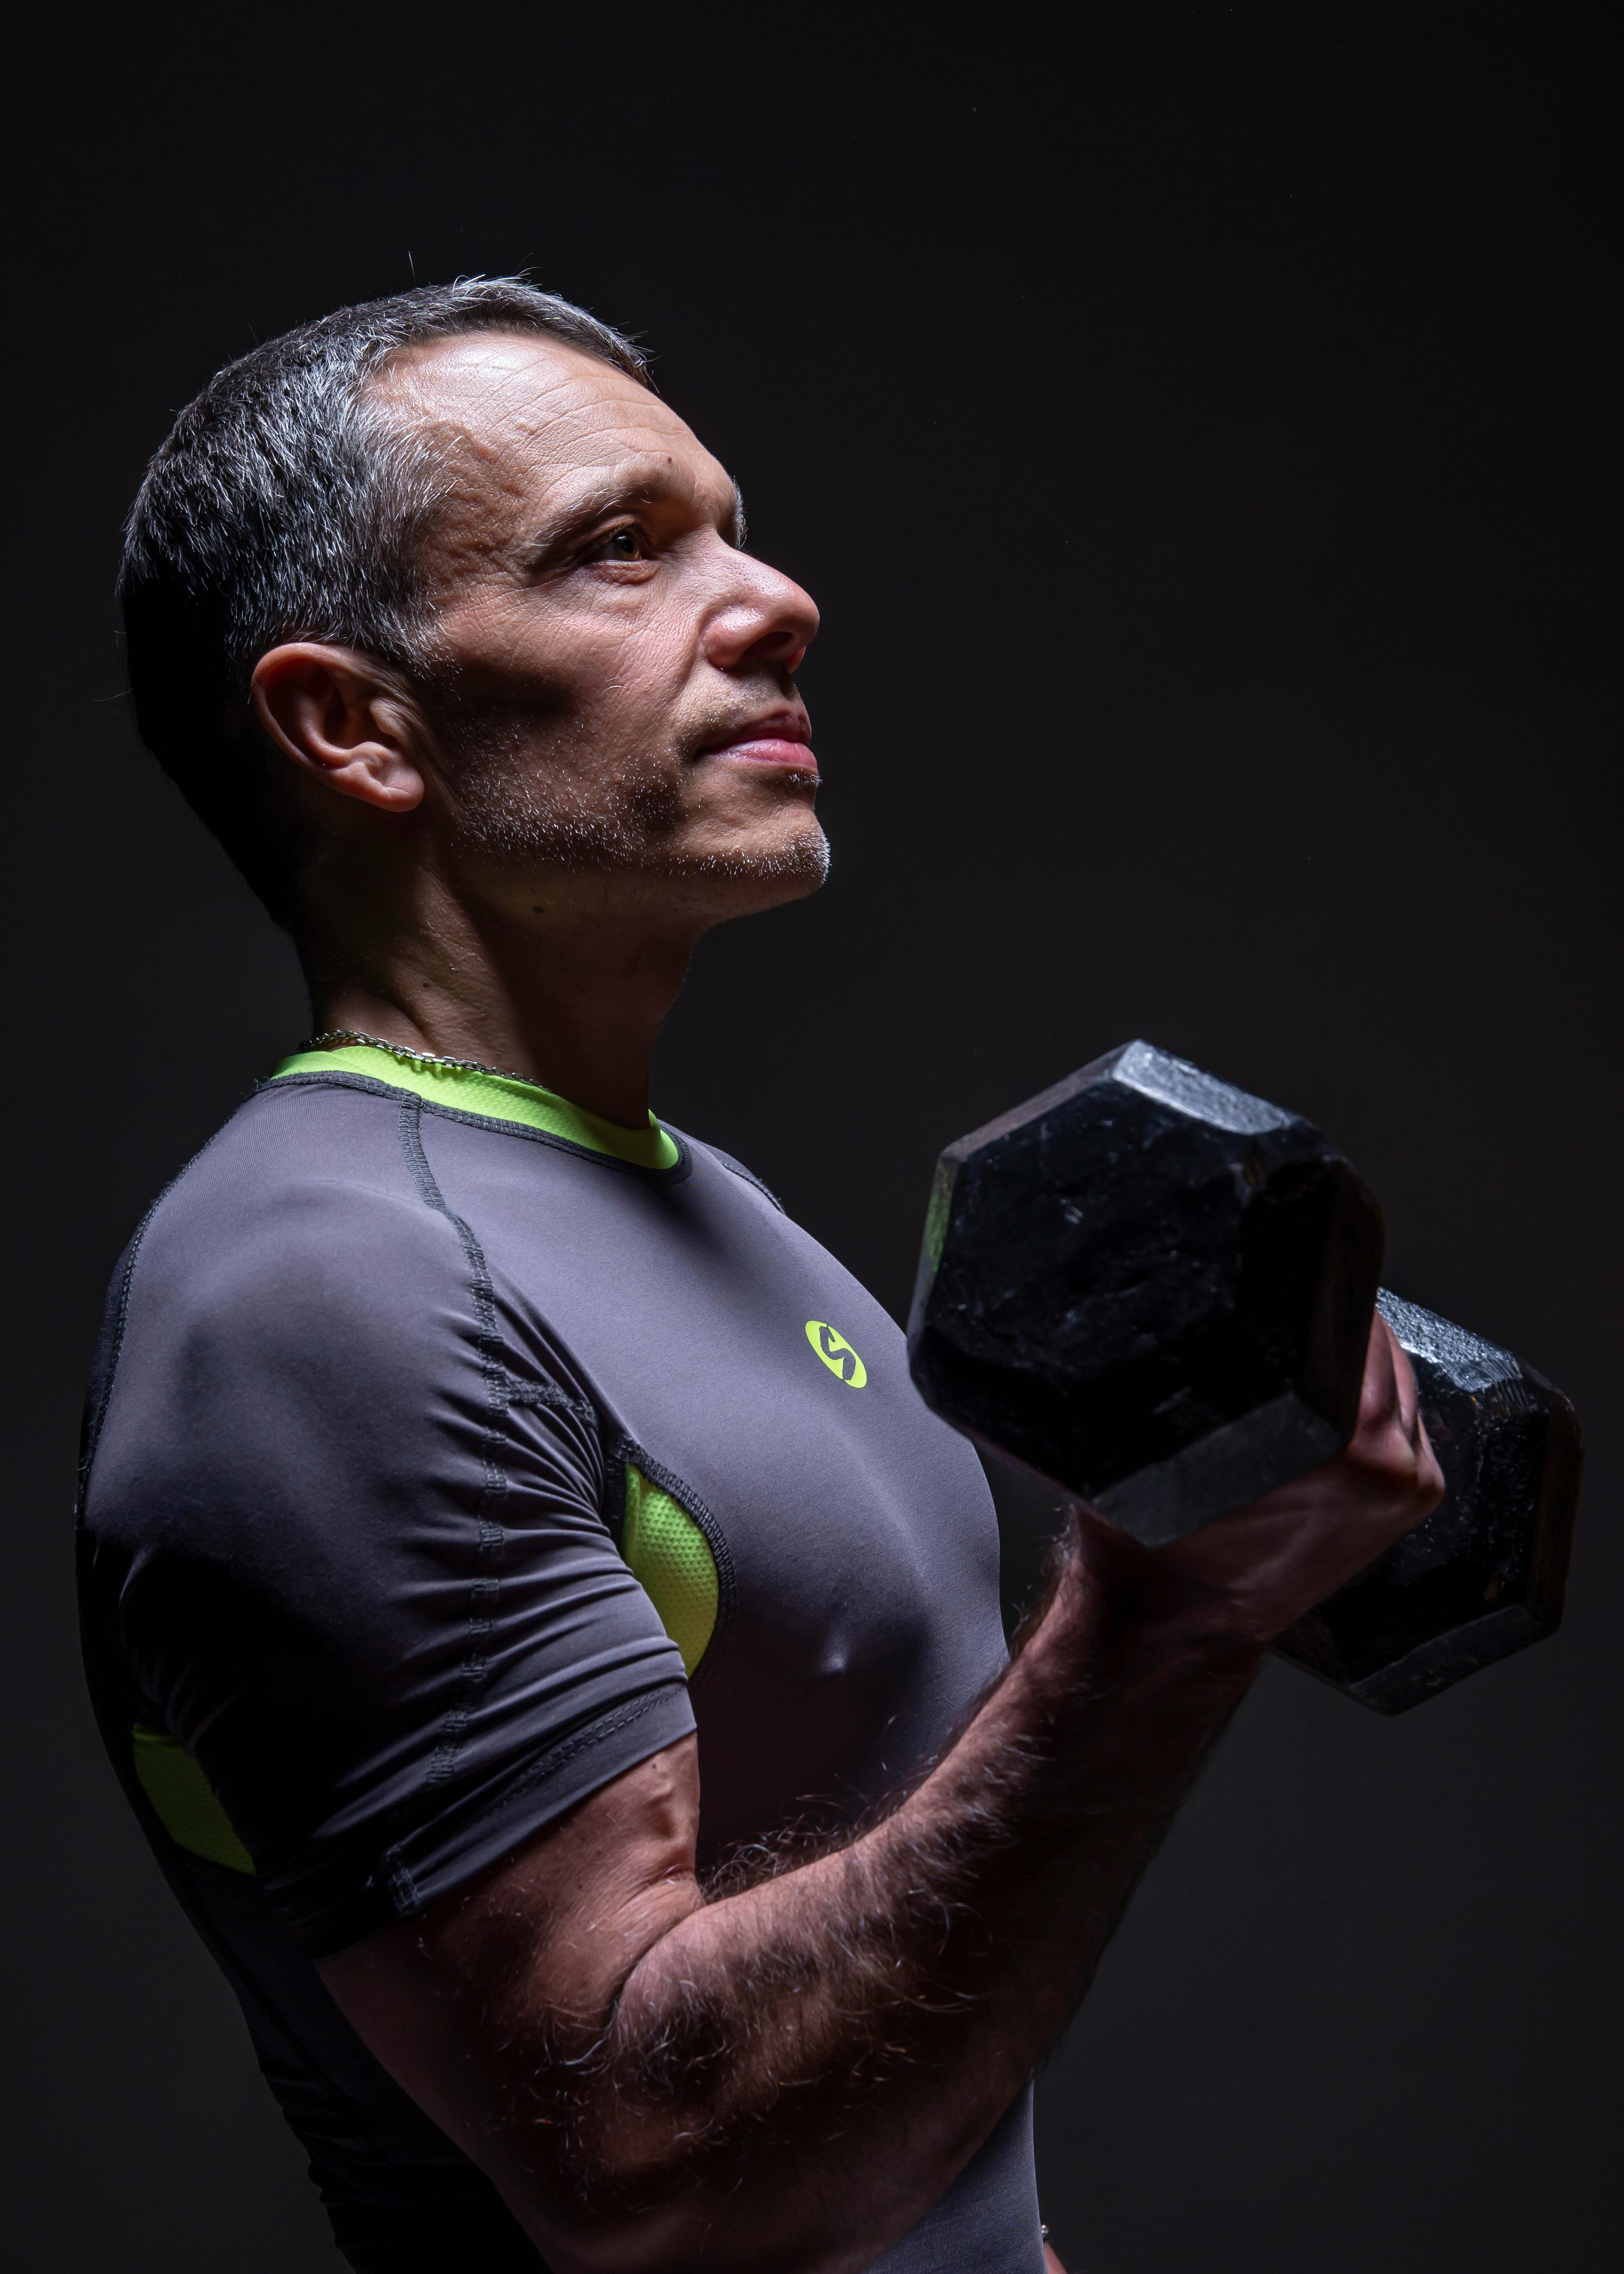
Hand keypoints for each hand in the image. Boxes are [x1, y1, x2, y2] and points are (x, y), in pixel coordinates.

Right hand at [1078, 1314, 1444, 1643]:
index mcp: (1349, 1443)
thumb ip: (1183, 1368)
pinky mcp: (1415, 1501)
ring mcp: (1412, 1486)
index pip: (1357, 1326)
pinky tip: (1331, 1400)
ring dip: (1358, 1364)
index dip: (1319, 1286)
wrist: (1177, 1618)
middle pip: (1383, 1350)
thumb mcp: (1162, 1439)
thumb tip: (1181, 1295)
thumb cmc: (1160, 1536)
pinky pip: (1406, 1419)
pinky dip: (1376, 1403)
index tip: (1289, 1269)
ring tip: (1303, 1355)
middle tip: (1288, 1310)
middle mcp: (1395, 1465)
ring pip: (1399, 1383)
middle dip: (1337, 1325)